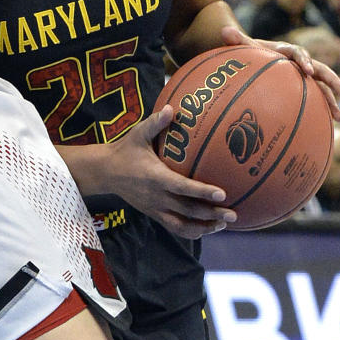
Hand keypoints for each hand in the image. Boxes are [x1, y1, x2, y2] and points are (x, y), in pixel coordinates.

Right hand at [73, 106, 236, 239]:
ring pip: (183, 225)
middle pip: (188, 211)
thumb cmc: (125, 150)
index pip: (182, 187)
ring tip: (223, 224)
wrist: (106, 172)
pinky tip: (207, 228)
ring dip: (204, 227)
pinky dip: (192, 232)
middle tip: (233, 214)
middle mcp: (157, 196)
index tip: (222, 193)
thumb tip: (172, 108)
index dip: (202, 192)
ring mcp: (156, 208)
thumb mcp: (138, 134)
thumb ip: (155, 122)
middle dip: (211, 214)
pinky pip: (175, 228)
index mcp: (156, 177)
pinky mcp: (154, 215)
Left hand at [220, 24, 339, 119]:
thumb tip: (225, 30)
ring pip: (322, 88)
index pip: (298, 53)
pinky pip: (316, 99)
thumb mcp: (245, 47)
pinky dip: (323, 110)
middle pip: (320, 70)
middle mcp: (300, 63)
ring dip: (332, 101)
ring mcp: (304, 76)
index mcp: (287, 50)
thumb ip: (237, 40)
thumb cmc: (252, 52)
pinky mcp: (304, 88)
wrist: (258, 56)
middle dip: (332, 81)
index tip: (308, 71)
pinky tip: (330, 127)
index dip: (305, 61)